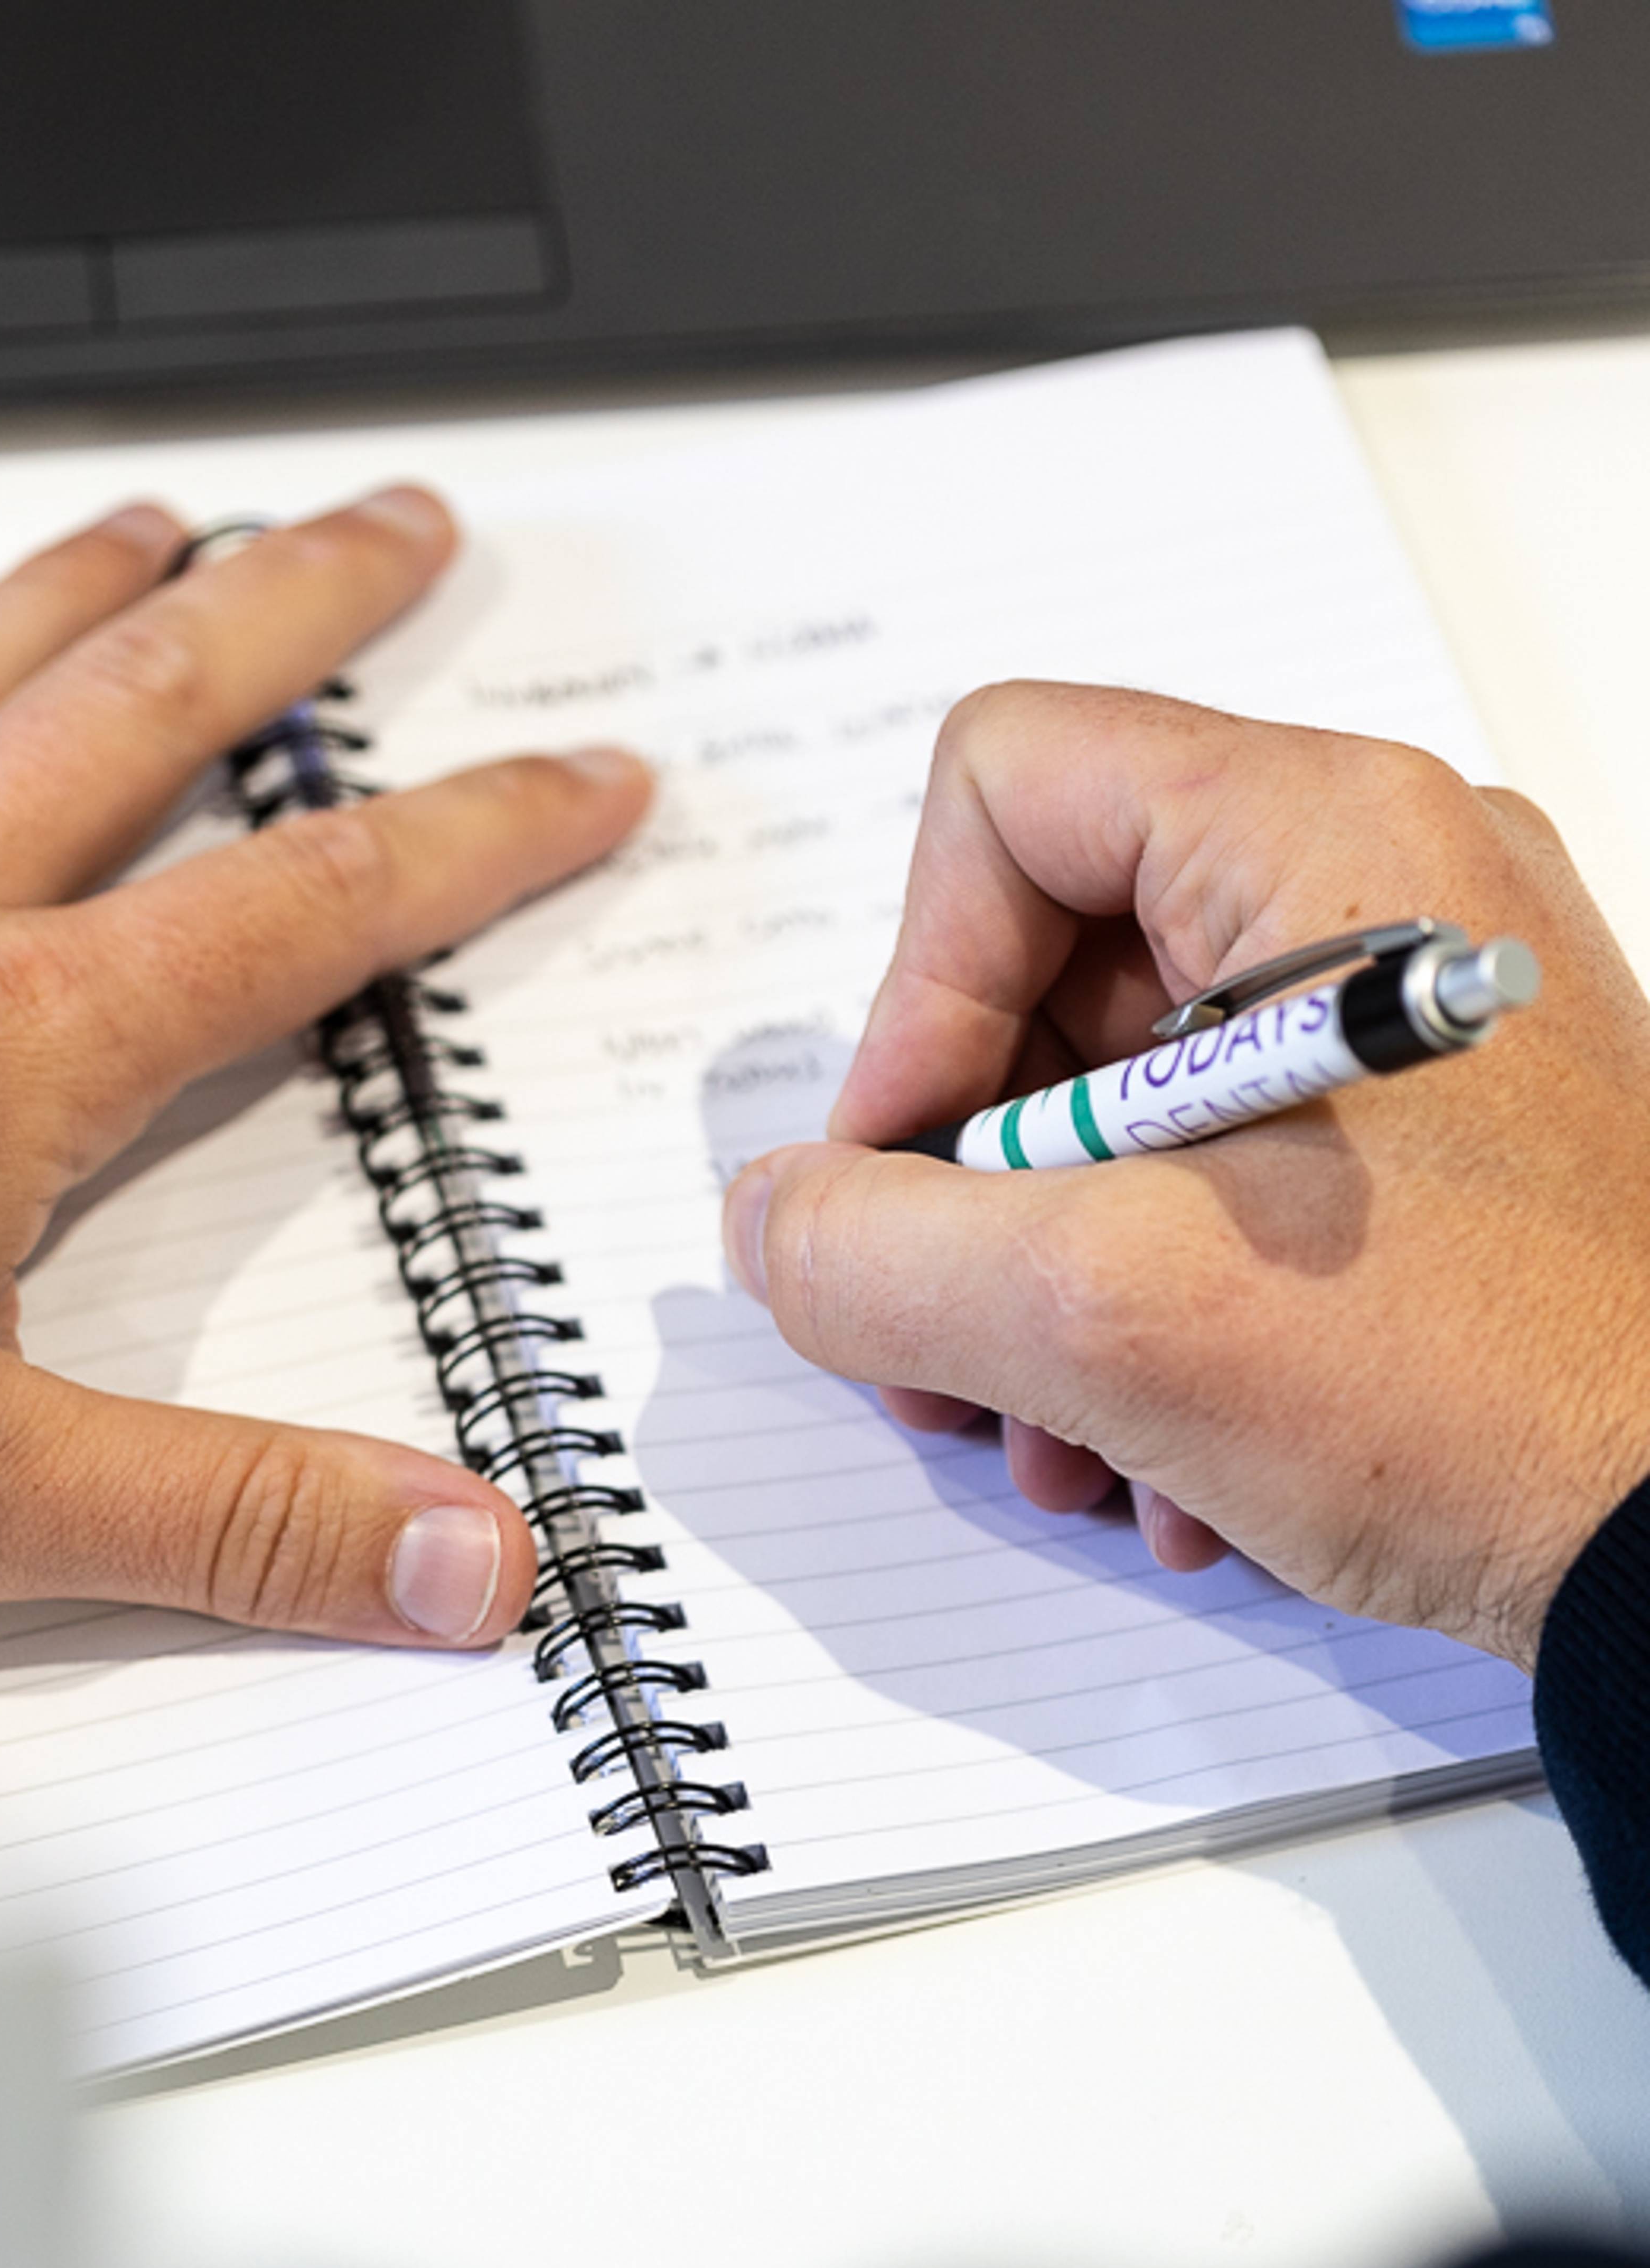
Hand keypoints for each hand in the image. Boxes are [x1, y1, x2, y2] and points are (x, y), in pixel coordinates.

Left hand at [0, 494, 649, 1645]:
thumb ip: (232, 1522)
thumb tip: (471, 1563)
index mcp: (23, 1046)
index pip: (308, 906)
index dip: (474, 837)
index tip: (586, 777)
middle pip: (149, 713)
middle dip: (300, 617)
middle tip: (407, 532)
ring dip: (90, 585)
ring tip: (187, 527)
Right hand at [722, 683, 1649, 1669]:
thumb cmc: (1500, 1395)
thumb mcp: (1112, 1318)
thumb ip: (882, 1253)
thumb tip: (778, 1224)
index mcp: (1323, 837)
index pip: (1008, 791)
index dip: (914, 987)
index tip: (907, 1173)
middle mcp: (1380, 891)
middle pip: (1050, 971)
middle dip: (975, 1197)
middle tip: (949, 1356)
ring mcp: (1412, 1023)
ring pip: (1123, 1106)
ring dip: (1053, 1295)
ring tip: (1077, 1444)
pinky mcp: (1435, 1143)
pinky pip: (1221, 1182)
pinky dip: (1163, 1322)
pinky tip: (1178, 1464)